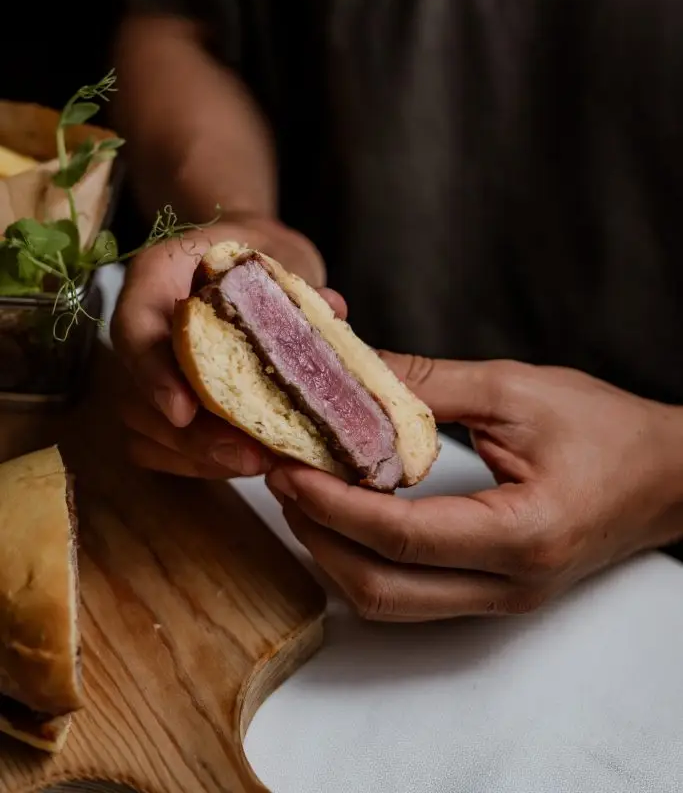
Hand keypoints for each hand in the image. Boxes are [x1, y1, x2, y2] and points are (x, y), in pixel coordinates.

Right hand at [112, 217, 342, 476]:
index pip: (133, 328)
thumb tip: (334, 308)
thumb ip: (297, 278)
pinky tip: (244, 463)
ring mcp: (144, 368)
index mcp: (157, 275)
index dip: (154, 375)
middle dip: (194, 438)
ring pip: (144, 432)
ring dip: (199, 458)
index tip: (185, 411)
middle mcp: (141, 326)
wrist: (246, 256)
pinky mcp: (158, 401)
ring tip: (257, 464)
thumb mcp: (278, 252)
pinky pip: (158, 449)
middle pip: (136, 398)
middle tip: (250, 457)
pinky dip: (199, 464)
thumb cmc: (259, 253)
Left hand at [267, 357, 682, 620]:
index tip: (288, 468)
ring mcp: (503, 600)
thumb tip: (351, 371)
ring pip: (390, 603)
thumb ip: (428, 384)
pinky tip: (347, 513)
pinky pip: (412, 594)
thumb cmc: (606, 429)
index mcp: (522, 533)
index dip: (333, 504)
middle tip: (282, 479)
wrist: (667, 476)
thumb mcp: (516, 390)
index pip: (402, 535)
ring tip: (303, 493)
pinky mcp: (496, 594)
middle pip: (382, 588)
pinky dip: (367, 558)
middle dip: (318, 536)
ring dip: (335, 553)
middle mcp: (510, 585)